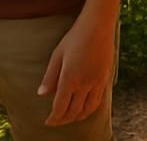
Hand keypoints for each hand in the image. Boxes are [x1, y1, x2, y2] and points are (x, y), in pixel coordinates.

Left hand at [39, 12, 114, 126]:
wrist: (98, 25)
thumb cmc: (75, 37)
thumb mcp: (57, 54)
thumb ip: (50, 76)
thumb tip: (42, 95)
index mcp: (70, 78)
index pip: (60, 107)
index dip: (53, 118)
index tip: (48, 122)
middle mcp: (84, 83)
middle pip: (73, 110)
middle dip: (63, 119)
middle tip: (56, 121)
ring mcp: (97, 81)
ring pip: (87, 109)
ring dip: (77, 117)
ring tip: (70, 118)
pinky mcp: (105, 78)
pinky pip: (98, 100)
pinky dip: (90, 109)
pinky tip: (84, 109)